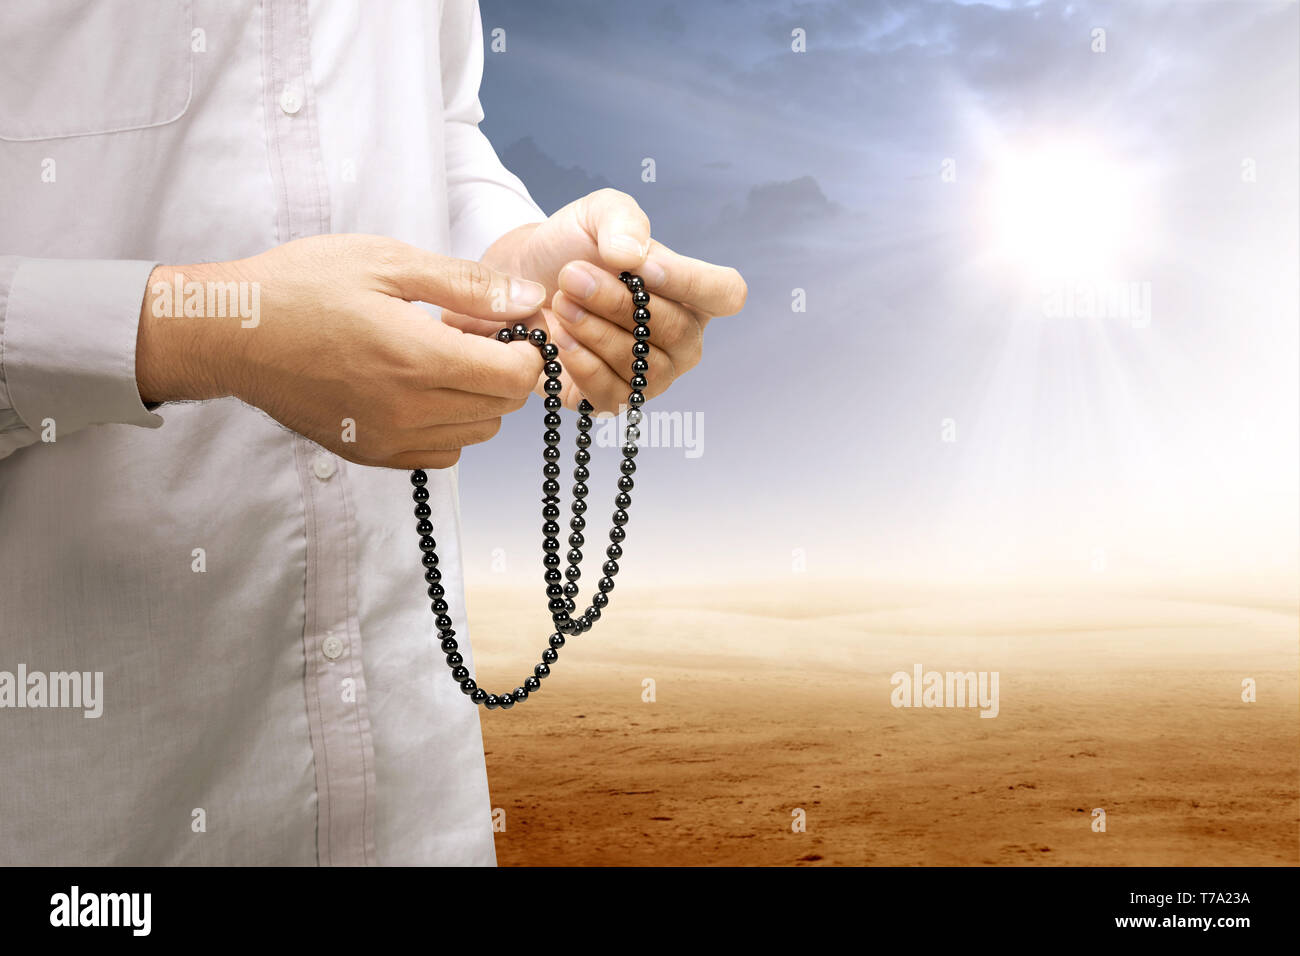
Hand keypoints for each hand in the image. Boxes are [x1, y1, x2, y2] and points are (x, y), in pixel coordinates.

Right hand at [135, 234, 546, 468]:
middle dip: (504, 370)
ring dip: (477, 398)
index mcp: (418, 358)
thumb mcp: (388, 262)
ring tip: (442, 359)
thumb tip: (530, 298)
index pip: (517, 377)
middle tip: (472, 335)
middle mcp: (408, 410)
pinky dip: (448, 425)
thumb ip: (467, 284)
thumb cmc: (303, 286)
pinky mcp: (370, 453)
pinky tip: (420, 389)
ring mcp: (389, 439)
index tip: (505, 325)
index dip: (525, 348)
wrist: (230, 332)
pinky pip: (441, 453)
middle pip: (503, 407)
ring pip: (476, 433)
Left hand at [443, 188, 747, 412]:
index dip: (691, 283)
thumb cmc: (573, 247)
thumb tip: (633, 256)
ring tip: (560, 303)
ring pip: (643, 366)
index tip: (642, 268)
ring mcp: (653, 375)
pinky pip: (613, 394)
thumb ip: (622, 220)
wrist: (523, 279)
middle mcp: (682, 340)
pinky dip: (583, 365)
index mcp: (693, 293)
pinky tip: (557, 337)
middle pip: (675, 332)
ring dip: (596, 332)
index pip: (726, 294)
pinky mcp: (616, 400)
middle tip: (573, 277)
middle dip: (620, 304)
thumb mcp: (597, 213)